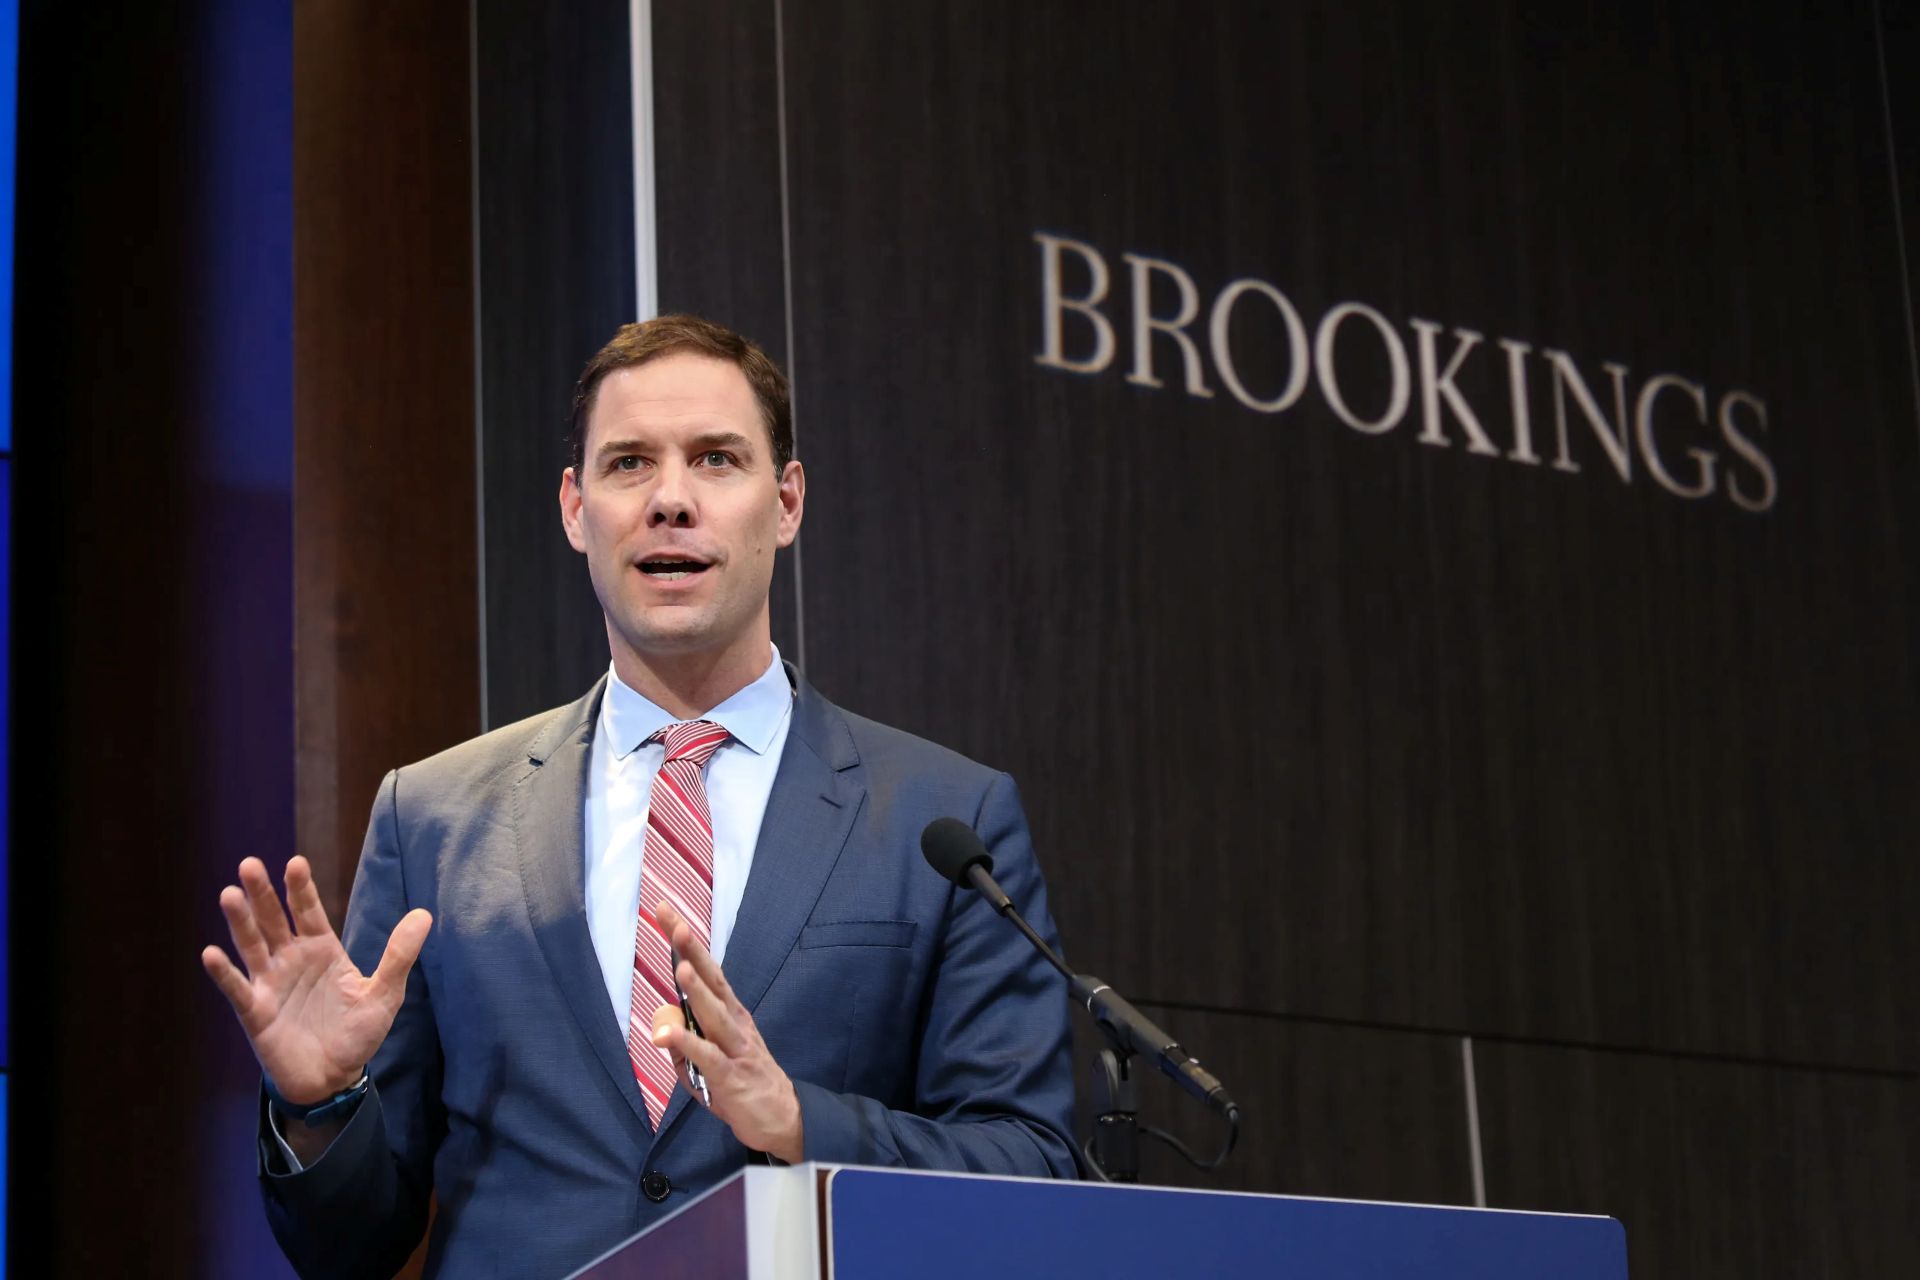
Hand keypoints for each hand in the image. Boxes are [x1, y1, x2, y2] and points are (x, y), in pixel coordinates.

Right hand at [201, 855, 431, 1104]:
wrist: (334, 1079)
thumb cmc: (358, 1034)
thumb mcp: (384, 993)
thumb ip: (399, 954)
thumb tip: (424, 914)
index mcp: (322, 950)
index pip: (308, 911)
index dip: (301, 888)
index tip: (295, 863)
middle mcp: (292, 960)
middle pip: (274, 919)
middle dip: (263, 893)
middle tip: (250, 864)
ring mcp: (270, 983)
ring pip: (251, 945)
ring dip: (240, 921)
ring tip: (229, 894)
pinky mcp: (255, 1012)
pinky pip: (236, 988)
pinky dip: (223, 972)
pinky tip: (211, 953)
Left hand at [648, 901, 803, 1161]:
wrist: (781, 1119)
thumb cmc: (743, 1082)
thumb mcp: (708, 1061)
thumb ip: (684, 1042)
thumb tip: (662, 1026)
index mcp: (730, 1013)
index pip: (706, 971)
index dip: (686, 943)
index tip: (665, 912)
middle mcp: (735, 1022)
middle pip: (712, 981)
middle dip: (692, 951)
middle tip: (674, 923)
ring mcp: (735, 1048)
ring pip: (715, 1015)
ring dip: (697, 992)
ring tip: (681, 969)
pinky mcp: (731, 1076)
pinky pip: (707, 1058)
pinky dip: (686, 1045)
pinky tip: (666, 1036)